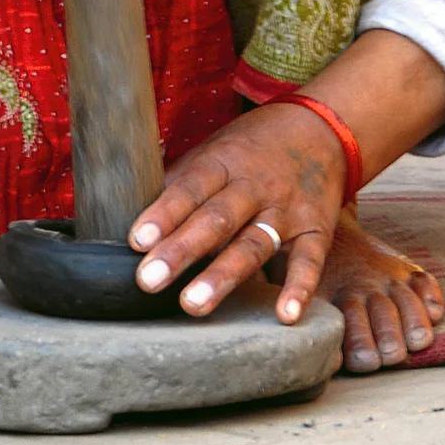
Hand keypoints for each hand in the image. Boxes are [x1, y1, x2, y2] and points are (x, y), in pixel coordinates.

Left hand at [128, 28, 444, 370]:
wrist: (320, 128)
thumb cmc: (249, 148)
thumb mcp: (213, 151)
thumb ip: (178, 183)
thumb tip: (125, 209)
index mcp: (223, 162)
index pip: (190, 188)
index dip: (164, 213)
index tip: (137, 240)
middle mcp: (255, 185)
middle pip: (216, 219)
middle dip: (181, 251)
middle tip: (148, 281)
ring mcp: (287, 209)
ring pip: (253, 244)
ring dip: (223, 276)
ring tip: (193, 305)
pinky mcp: (317, 229)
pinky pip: (309, 260)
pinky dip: (299, 288)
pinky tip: (285, 316)